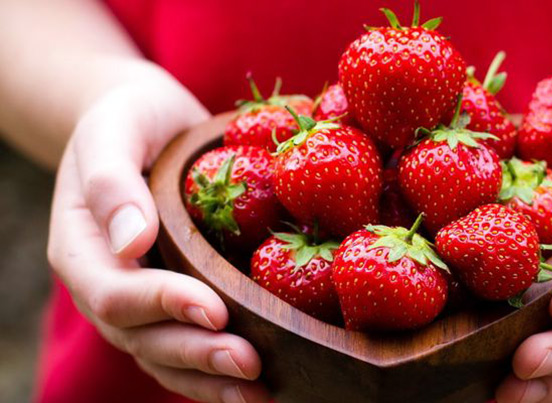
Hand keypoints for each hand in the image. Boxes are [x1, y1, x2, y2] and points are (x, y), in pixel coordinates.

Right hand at [46, 64, 269, 402]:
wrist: (145, 124)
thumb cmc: (129, 119)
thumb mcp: (114, 130)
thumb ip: (112, 183)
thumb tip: (130, 242)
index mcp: (82, 249)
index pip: (115, 293)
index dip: (164, 305)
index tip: (214, 309)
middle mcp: (106, 286)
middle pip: (143, 338)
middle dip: (196, 354)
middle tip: (249, 363)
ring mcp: (139, 301)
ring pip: (165, 357)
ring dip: (209, 378)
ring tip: (258, 391)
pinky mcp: (173, 302)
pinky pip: (186, 347)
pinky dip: (215, 371)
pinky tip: (256, 384)